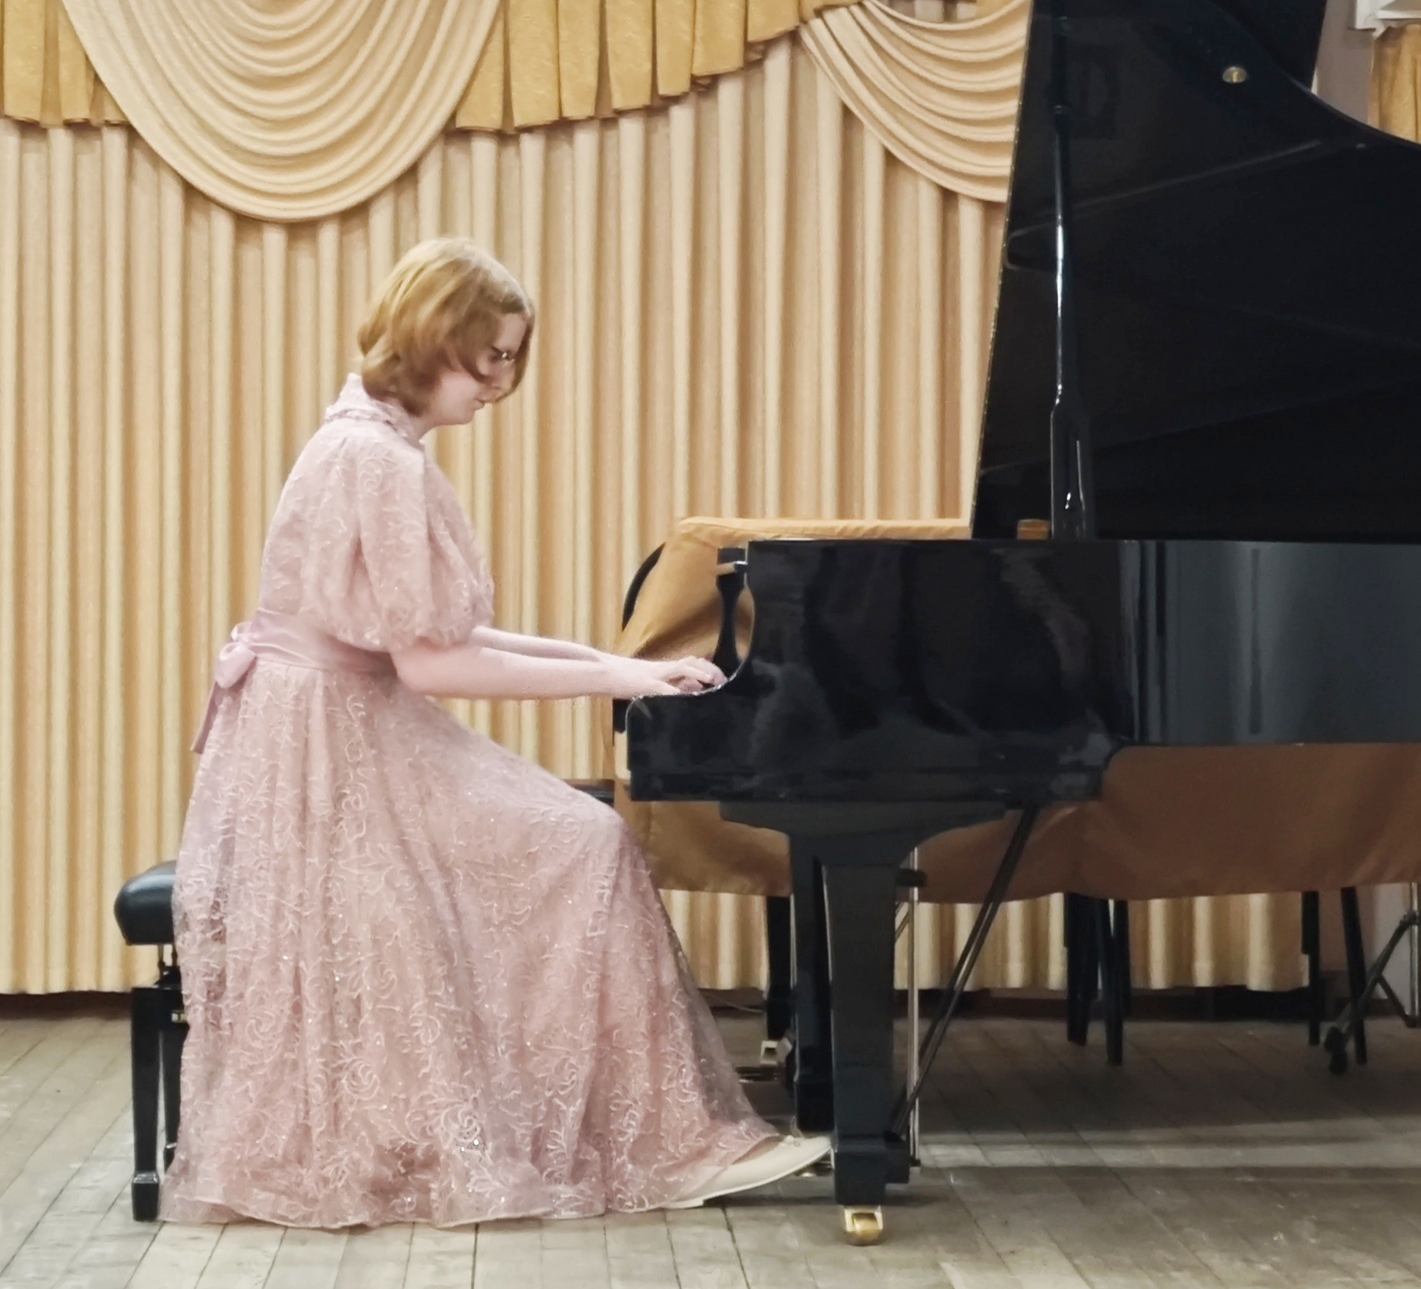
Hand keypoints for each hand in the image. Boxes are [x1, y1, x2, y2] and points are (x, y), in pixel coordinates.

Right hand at [601, 655, 725, 699]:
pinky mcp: (645, 683)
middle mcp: (663, 668)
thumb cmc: (625, 680)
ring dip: (697, 674)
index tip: (721, 679)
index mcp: (665, 669)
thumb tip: (689, 691)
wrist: (603, 672)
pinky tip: (684, 697)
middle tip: (721, 681)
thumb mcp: (650, 682)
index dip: (708, 669)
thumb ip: (669, 686)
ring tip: (710, 681)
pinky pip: (663, 687)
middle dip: (709, 671)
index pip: (692, 663)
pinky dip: (674, 692)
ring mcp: (655, 674)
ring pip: (680, 669)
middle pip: (691, 663)